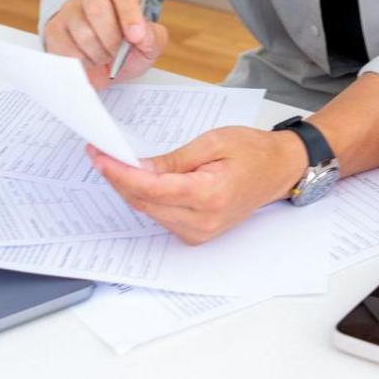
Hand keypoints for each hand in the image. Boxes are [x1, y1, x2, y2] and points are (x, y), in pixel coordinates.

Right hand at [42, 0, 168, 89]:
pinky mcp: (54, 29)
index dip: (129, 13)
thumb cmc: (127, 47)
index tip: (136, 37)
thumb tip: (143, 36)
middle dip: (111, 39)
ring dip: (98, 54)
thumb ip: (154, 38)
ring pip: (82, 32)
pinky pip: (66, 48)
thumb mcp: (149, 44)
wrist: (104, 63)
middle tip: (117, 54)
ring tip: (104, 57)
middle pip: (97, 9)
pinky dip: (82, 62)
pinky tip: (89, 61)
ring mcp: (69, 8)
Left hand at [86, 126, 308, 245]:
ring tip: (115, 163)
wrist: (277, 170)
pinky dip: (146, 198)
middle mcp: (203, 222)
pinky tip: (137, 180)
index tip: (100, 158)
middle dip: (119, 179)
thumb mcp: (212, 143)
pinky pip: (161, 217)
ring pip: (149, 211)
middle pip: (145, 203)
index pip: (152, 188)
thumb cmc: (251, 151)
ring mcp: (200, 233)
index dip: (121, 174)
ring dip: (130, 189)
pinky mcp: (196, 235)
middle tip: (101, 154)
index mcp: (209, 195)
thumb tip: (138, 168)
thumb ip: (173, 161)